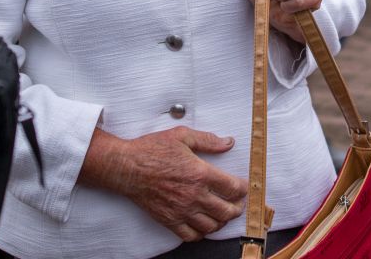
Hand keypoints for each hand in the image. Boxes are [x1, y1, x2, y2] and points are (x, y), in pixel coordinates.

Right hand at [79, 126, 246, 241]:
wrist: (127, 167)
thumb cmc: (152, 150)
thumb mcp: (181, 136)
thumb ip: (208, 140)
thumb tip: (228, 142)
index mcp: (200, 174)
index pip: (233, 187)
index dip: (243, 188)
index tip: (243, 186)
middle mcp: (194, 195)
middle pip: (227, 211)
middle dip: (237, 208)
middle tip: (237, 203)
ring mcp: (182, 210)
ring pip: (212, 226)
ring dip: (222, 221)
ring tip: (222, 214)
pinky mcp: (170, 220)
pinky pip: (192, 235)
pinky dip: (202, 233)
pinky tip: (203, 224)